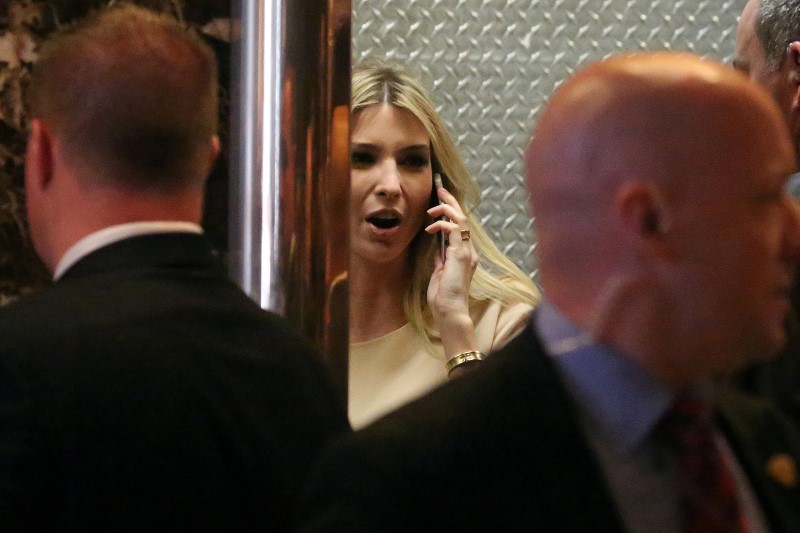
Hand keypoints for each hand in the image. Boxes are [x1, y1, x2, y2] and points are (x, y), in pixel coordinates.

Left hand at [425, 186, 478, 359]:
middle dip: (451, 201)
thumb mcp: (439, 274)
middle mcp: (469, 251)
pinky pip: (455, 229)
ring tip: (433, 207)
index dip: (451, 211)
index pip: (461, 227)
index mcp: (465, 255)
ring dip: (446, 209)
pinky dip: (443, 223)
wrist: (450, 310)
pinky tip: (431, 227)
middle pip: (463, 218)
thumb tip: (436, 249)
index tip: (440, 200)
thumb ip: (441, 260)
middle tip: (439, 189)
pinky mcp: (461, 254)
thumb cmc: (443, 297)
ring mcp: (467, 251)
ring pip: (461, 219)